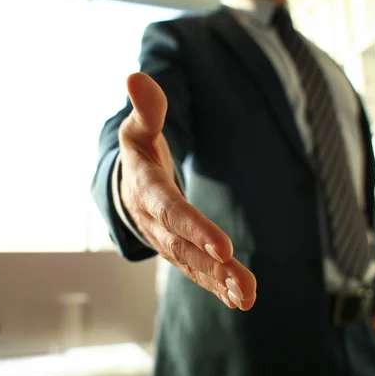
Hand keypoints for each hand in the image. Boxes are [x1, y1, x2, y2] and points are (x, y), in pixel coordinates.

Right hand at [118, 72, 256, 310]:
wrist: (127, 187)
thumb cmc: (138, 153)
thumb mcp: (138, 128)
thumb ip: (145, 108)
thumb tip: (136, 76)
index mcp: (147, 191)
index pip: (171, 211)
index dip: (194, 228)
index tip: (224, 247)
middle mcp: (155, 222)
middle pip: (185, 247)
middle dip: (214, 267)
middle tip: (245, 286)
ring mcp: (167, 240)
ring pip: (193, 264)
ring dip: (220, 282)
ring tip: (248, 298)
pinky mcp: (179, 250)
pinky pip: (197, 270)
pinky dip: (217, 285)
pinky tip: (240, 299)